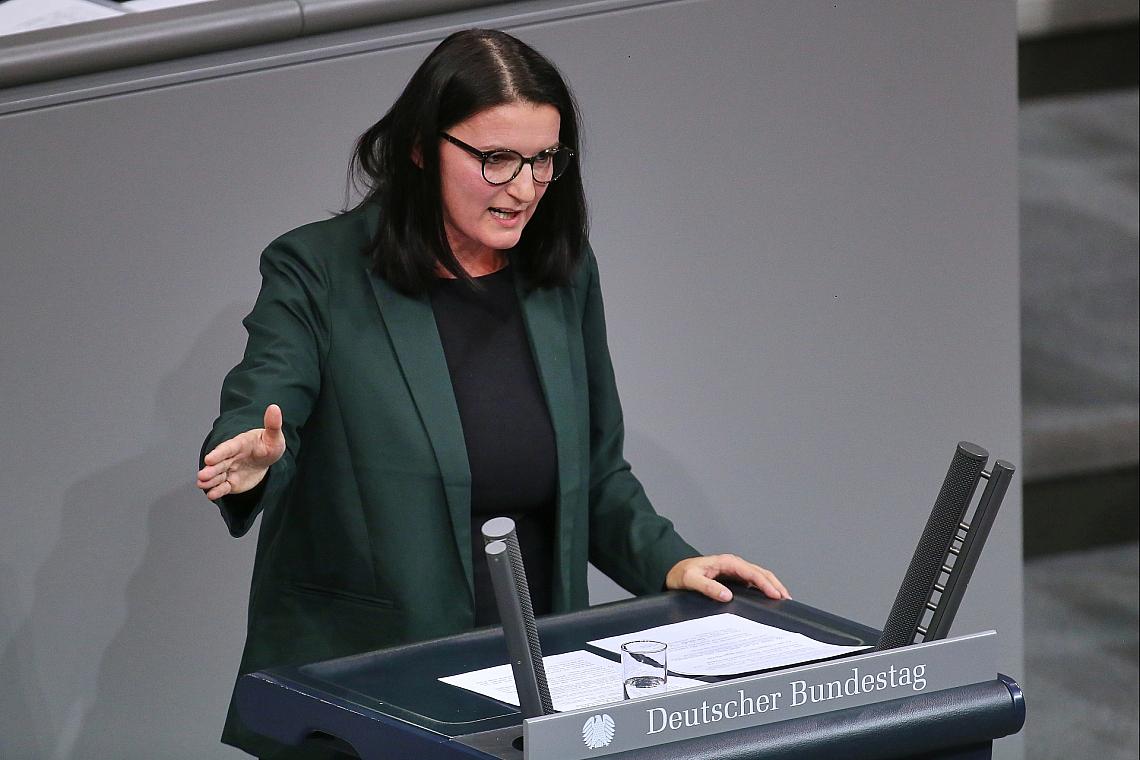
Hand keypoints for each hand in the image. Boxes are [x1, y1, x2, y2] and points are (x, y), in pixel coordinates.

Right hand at [197, 404, 285, 499]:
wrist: (267, 459)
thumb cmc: (268, 445)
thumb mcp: (274, 436)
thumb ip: (273, 424)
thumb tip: (274, 407)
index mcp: (240, 444)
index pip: (228, 448)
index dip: (219, 453)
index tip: (209, 458)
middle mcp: (232, 457)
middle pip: (219, 463)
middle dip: (210, 469)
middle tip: (201, 475)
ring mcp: (230, 469)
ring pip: (218, 475)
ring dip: (210, 480)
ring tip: (201, 484)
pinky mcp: (232, 482)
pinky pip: (224, 487)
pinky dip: (218, 491)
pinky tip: (211, 494)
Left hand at [666, 554, 789, 601]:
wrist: (673, 571)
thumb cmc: (681, 574)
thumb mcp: (690, 580)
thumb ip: (707, 587)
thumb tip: (727, 595)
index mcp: (727, 562)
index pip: (752, 572)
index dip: (765, 584)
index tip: (775, 595)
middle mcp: (733, 564)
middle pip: (760, 572)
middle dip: (775, 584)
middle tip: (787, 599)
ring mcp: (734, 571)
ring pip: (759, 576)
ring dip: (772, 585)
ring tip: (783, 599)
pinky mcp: (733, 578)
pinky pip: (752, 581)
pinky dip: (763, 588)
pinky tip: (768, 598)